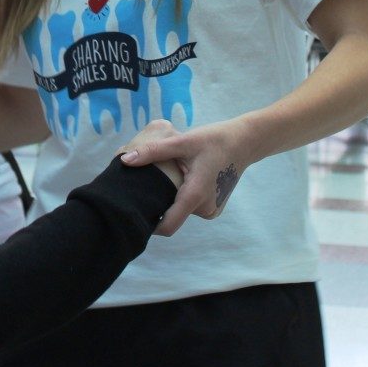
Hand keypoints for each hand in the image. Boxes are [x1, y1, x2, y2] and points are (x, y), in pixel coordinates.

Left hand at [120, 118, 254, 236]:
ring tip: (166, 178)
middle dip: (157, 202)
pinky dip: (183, 196)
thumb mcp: (182, 142)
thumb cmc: (212, 140)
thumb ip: (153, 152)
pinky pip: (190, 206)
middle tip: (146, 183)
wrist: (243, 143)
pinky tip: (183, 179)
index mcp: (195, 195)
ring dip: (171, 197)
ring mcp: (210, 210)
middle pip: (171, 214)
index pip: (167, 225)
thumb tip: (124, 160)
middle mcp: (204, 209)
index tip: (131, 213)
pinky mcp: (213, 208)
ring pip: (180, 209)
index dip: (148, 224)